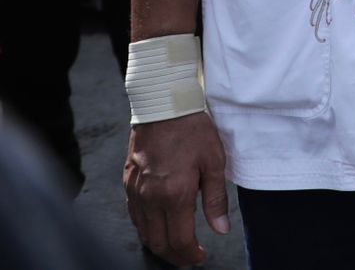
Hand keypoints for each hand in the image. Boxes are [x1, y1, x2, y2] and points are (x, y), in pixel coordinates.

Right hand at [123, 113, 229, 266]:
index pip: (179, 239)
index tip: (200, 258)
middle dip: (174, 256)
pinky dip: (145, 229)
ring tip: (175, 248)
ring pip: (143, 232)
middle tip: (189, 259)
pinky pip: (134, 216)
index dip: (190, 255)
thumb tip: (220, 229)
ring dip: (159, 245)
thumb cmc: (192, 130)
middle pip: (158, 242)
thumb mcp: (214, 161)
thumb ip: (215, 199)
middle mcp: (150, 198)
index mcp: (174, 194)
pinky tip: (157, 228)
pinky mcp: (127, 183)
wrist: (162, 106)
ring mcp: (135, 192)